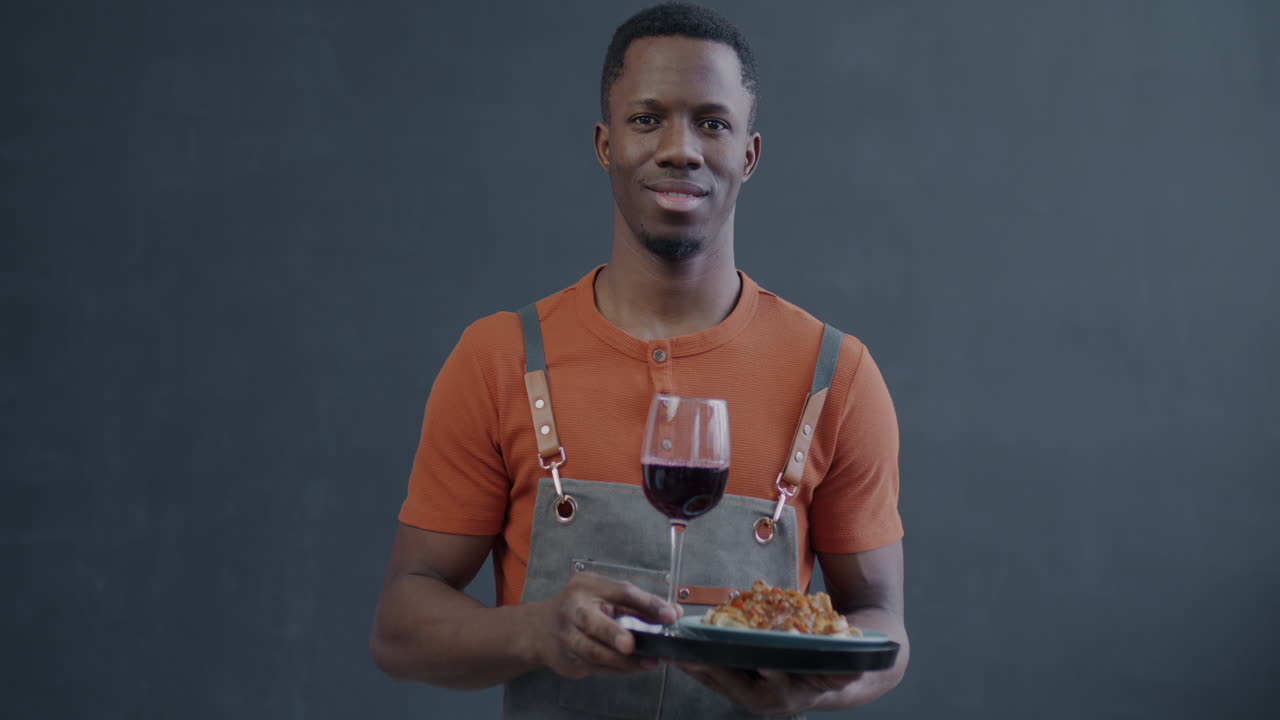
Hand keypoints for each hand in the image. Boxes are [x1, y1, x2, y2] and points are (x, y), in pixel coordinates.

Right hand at [533, 571, 680, 678]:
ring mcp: (567, 635)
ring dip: (623, 660)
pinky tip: (634, 667)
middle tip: (632, 645)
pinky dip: (618, 668)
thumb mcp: (606, 597)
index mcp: (587, 585)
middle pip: (593, 622)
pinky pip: (596, 666)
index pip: (621, 592)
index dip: (647, 604)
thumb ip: (638, 606)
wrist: (541, 629)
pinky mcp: (568, 658)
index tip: (669, 615)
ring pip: (594, 651)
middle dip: (614, 634)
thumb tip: (674, 613)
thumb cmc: (582, 608)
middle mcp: (573, 608)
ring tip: (648, 663)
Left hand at [678, 663, 862, 715]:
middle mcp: (765, 700)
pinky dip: (697, 667)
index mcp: (789, 696)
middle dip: (715, 671)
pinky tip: (681, 655)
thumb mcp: (838, 673)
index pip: (776, 686)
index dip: (768, 675)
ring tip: (677, 653)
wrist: (819, 687)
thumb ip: (842, 672)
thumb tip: (853, 670)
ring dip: (697, 669)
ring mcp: (748, 696)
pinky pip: (713, 679)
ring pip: (719, 683)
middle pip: (736, 685)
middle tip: (694, 656)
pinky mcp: (736, 689)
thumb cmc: (826, 674)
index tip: (761, 665)